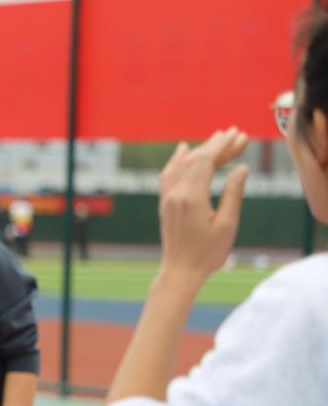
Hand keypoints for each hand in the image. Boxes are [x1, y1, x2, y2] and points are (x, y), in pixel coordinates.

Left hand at [157, 128, 248, 285]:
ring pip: (182, 165)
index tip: (238, 135)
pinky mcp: (165, 203)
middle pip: (195, 160)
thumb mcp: (227, 224)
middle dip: (216, 145)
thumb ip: (233, 193)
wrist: (180, 271)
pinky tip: (182, 150)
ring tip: (218, 138)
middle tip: (237, 134)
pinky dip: (177, 160)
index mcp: (191, 197)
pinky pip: (169, 174)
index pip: (205, 161)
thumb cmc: (207, 252)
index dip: (223, 146)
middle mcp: (175, 193)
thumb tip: (241, 168)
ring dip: (200, 150)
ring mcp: (167, 198)